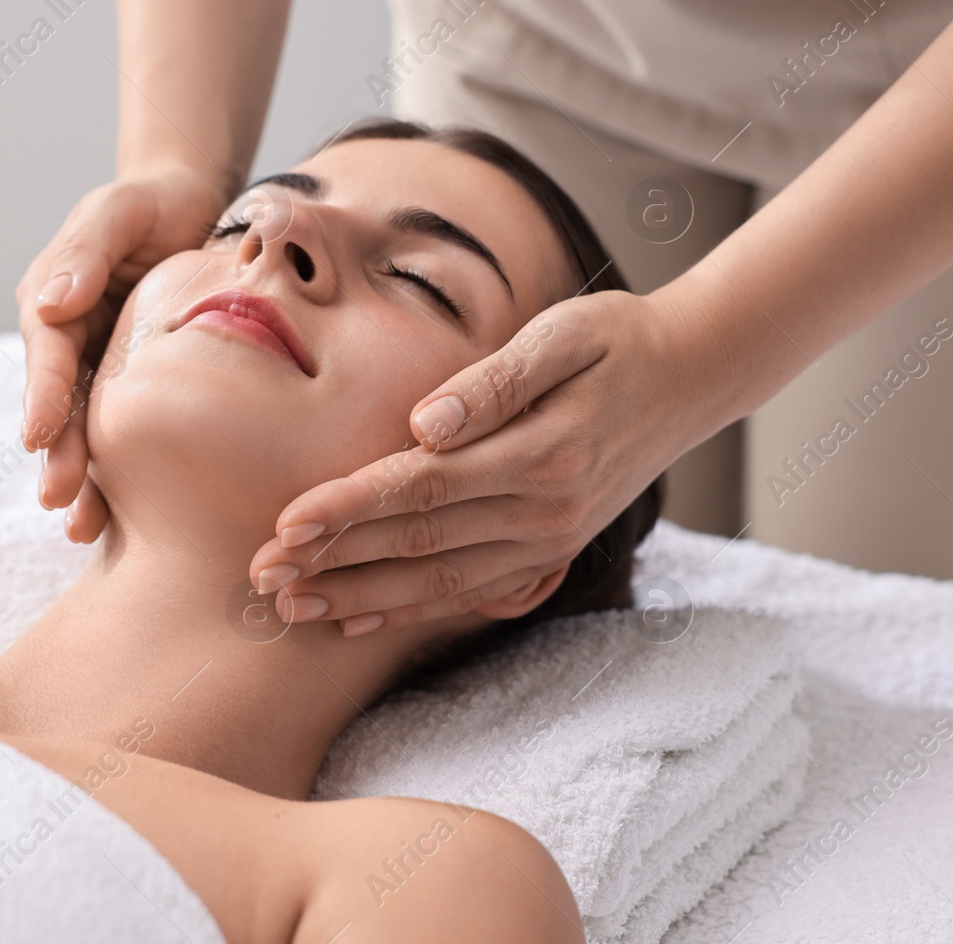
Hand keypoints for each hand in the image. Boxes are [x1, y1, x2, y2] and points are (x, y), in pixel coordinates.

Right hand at [16, 165, 230, 540]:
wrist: (196, 207)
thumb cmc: (156, 201)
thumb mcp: (121, 209)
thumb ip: (87, 251)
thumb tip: (50, 303)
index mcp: (55, 300)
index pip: (47, 354)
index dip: (42, 397)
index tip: (38, 438)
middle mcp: (69, 339)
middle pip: (58, 406)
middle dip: (57, 457)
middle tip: (62, 504)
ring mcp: (100, 365)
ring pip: (86, 429)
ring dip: (82, 479)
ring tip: (83, 528)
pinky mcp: (134, 384)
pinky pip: (125, 431)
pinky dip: (121, 471)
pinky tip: (125, 515)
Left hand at [247, 288, 727, 634]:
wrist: (693, 377)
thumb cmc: (618, 341)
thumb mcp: (565, 334)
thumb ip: (494, 381)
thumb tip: (424, 425)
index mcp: (544, 454)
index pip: (423, 488)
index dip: (350, 509)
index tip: (284, 523)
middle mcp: (547, 512)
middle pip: (420, 544)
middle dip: (335, 561)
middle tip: (259, 575)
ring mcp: (551, 541)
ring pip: (439, 581)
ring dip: (361, 596)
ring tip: (291, 606)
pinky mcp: (551, 552)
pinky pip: (472, 594)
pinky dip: (411, 609)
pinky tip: (357, 618)